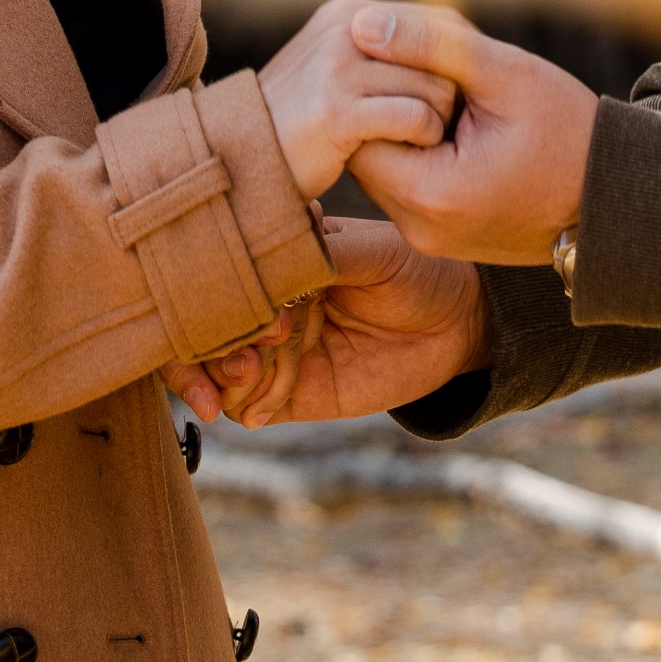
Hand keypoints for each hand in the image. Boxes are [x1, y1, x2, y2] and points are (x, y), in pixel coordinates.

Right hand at [179, 216, 489, 422]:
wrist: (459, 326)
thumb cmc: (418, 271)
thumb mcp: (376, 252)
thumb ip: (326, 254)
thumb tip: (274, 258)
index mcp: (278, 256)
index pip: (219, 269)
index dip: (216, 287)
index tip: (253, 302)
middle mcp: (266, 301)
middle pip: (201, 322)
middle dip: (207, 338)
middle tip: (243, 347)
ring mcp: (273, 348)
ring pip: (214, 365)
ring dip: (219, 372)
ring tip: (247, 373)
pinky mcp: (291, 392)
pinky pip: (245, 403)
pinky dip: (243, 404)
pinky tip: (263, 409)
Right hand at [256, 0, 463, 202]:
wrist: (245, 161)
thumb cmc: (303, 123)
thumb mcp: (337, 70)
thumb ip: (380, 52)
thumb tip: (445, 41)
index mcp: (348, 14)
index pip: (437, 21)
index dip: (458, 63)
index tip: (460, 96)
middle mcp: (345, 30)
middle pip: (441, 54)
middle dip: (449, 95)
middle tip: (440, 126)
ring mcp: (337, 67)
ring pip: (433, 88)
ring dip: (437, 121)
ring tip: (420, 140)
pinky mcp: (336, 109)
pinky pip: (413, 117)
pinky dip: (422, 137)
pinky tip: (410, 152)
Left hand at [345, 6, 602, 268]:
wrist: (615, 198)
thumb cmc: (567, 131)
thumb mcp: (504, 74)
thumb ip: (430, 46)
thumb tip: (363, 24)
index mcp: (431, 194)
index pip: (360, 127)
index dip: (384, 86)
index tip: (427, 67)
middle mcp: (419, 229)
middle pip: (365, 151)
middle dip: (391, 108)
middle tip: (441, 82)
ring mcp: (429, 239)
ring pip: (384, 168)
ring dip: (406, 132)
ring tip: (455, 107)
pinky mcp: (441, 238)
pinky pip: (407, 188)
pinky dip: (422, 156)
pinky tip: (461, 133)